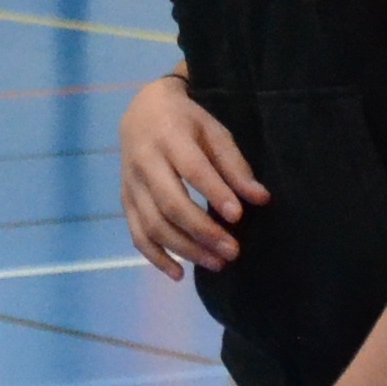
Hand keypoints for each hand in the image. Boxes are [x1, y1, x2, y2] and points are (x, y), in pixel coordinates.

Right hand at [119, 69, 264, 278]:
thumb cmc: (186, 122)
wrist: (142, 111)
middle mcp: (145, 162)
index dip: (214, 194)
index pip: (192, 169)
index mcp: (170, 138)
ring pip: (153, 224)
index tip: (238, 217)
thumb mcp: (214, 132)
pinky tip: (179, 274)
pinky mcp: (125, 201)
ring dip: (185, 249)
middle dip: (202, 231)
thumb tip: (261, 199)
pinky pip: (137, 235)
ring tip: (216, 263)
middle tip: (233, 251)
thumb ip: (235, 165)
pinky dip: (156, 257)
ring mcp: (131, 185)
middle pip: (170, 203)